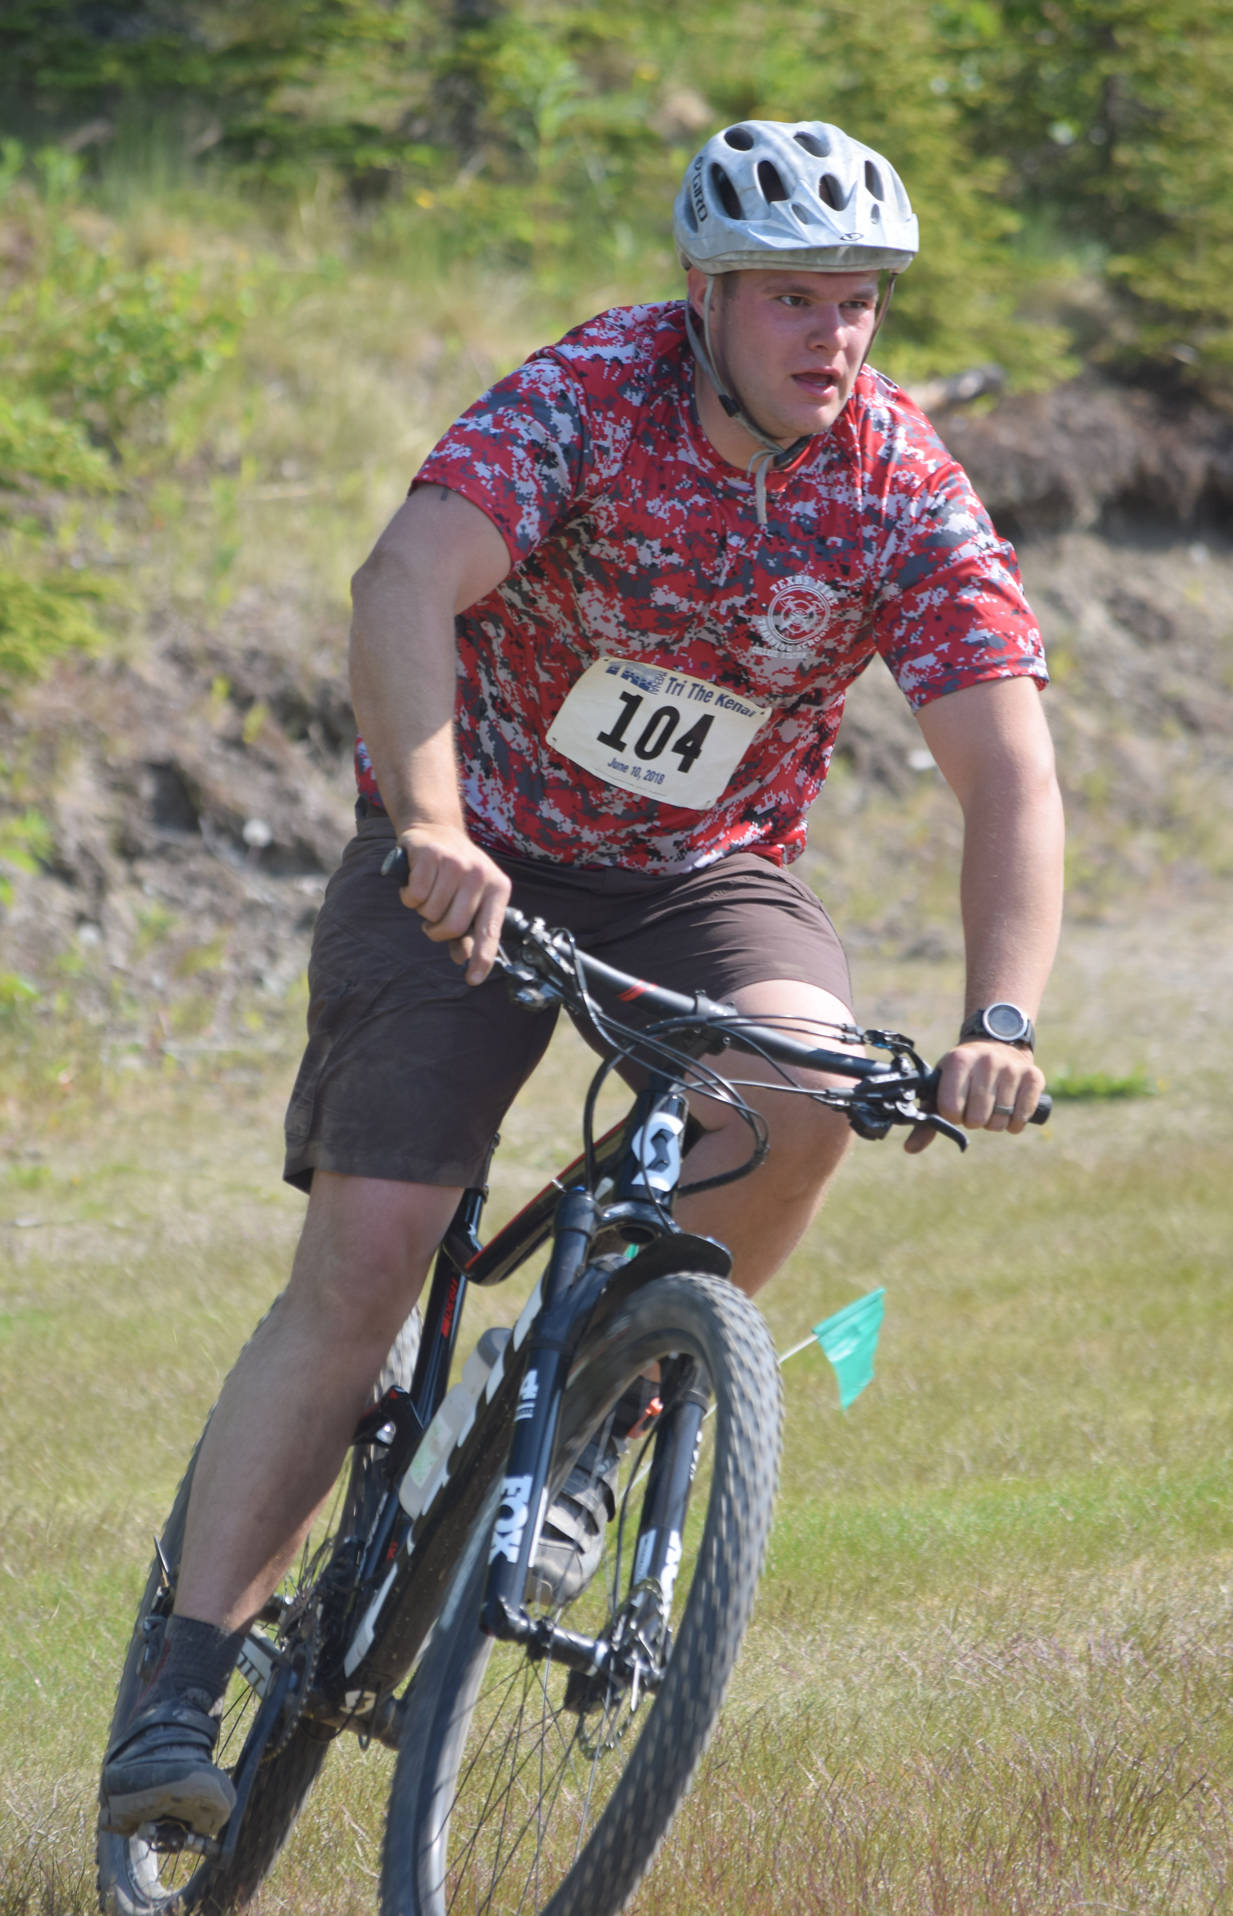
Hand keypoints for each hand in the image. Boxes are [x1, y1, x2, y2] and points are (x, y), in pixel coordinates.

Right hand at [394, 825, 510, 984]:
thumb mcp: (470, 897)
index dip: (482, 958)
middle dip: (436, 930)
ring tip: (428, 892)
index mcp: (497, 888)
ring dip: (422, 910)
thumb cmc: (455, 872)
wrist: (436, 829)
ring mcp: (455, 863)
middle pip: (453, 926)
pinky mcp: (430, 855)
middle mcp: (480, 874)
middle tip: (432, 919)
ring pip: (430, 912)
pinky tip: (414, 881)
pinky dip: (408, 896)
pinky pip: (414, 895)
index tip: (473, 979)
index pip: (490, 930)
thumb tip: (463, 959)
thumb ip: (468, 929)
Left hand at [904, 1041, 1045, 1154]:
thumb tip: (910, 1149)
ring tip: (992, 1106)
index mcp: (958, 1061)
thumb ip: (927, 1118)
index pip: (951, 1109)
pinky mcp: (1033, 1077)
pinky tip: (1009, 1112)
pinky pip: (1022, 1116)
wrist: (997, 1043)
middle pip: (977, 1119)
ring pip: (1000, 1120)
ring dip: (994, 1122)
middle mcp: (986, 1061)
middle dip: (974, 1121)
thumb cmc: (964, 1073)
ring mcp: (1011, 1068)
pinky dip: (1015, 1123)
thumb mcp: (942, 1086)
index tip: (956, 1108)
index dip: (953, 1116)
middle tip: (975, 1108)